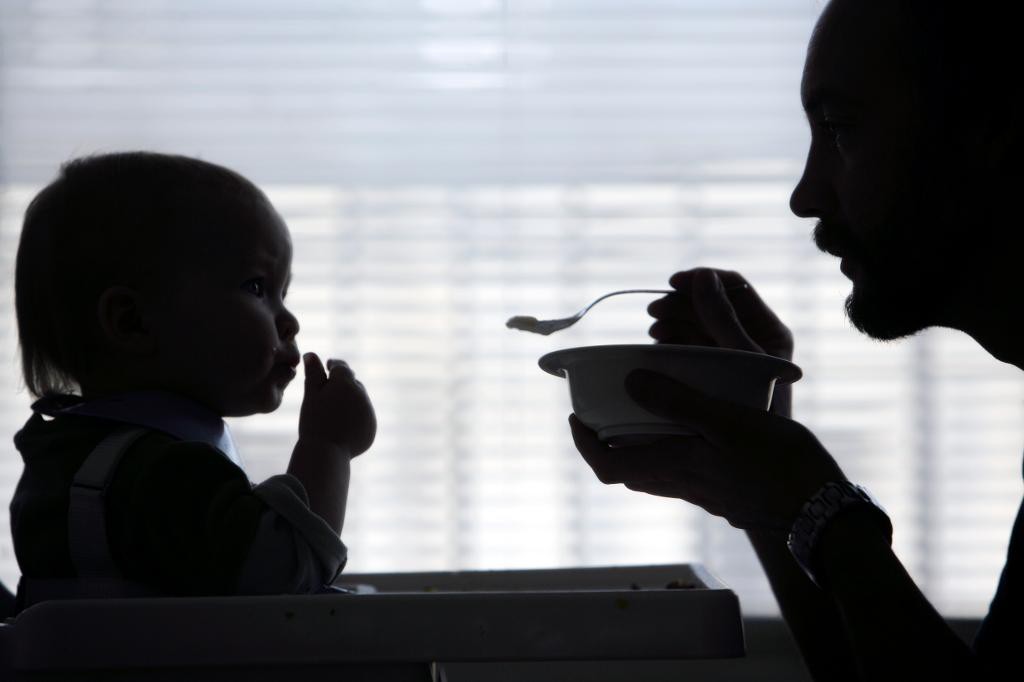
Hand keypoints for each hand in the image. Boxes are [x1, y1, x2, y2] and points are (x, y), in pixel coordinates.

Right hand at [299, 352, 375, 456]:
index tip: (328, 366)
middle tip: (330, 388)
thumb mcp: (311, 396)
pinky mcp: (371, 427)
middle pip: (352, 383)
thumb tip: (311, 354)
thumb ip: (313, 374)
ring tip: (335, 408)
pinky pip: (363, 417)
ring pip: (359, 400)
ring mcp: (368, 412)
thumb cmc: (314, 421)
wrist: (327, 453)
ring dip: (350, 400)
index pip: (341, 367)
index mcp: (345, 383)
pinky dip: (355, 417)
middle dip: (343, 384)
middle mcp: (361, 394)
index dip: (333, 365)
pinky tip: (342, 424)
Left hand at [569, 370, 844, 530]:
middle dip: (606, 444)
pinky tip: (692, 427)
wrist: (822, 510)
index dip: (583, 444)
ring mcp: (704, 493)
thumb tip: (630, 383)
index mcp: (674, 467)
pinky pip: (682, 474)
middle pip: (627, 472)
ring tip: (643, 412)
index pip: (608, 466)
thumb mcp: (727, 420)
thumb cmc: (779, 462)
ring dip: (638, 448)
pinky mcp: (724, 493)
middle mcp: (682, 485)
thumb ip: (678, 402)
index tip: (576, 417)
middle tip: (605, 412)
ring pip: (654, 474)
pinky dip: (670, 451)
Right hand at [649, 267, 792, 416]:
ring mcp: (730, 359)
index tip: (673, 283)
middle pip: (711, 303)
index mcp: (769, 331)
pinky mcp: (711, 376)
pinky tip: (657, 346)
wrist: (756, 468)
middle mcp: (752, 341)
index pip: (735, 287)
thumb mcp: (740, 359)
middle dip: (681, 302)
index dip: (703, 279)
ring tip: (654, 331)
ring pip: (697, 324)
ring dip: (673, 321)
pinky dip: (672, 342)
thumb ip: (721, 318)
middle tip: (654, 312)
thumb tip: (701, 277)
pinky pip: (689, 347)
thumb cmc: (759, 414)